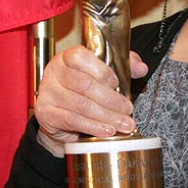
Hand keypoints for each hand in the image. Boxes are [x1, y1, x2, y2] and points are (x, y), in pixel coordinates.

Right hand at [34, 47, 148, 156]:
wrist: (63, 118)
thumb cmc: (84, 91)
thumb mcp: (105, 75)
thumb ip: (124, 66)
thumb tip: (141, 68)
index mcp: (66, 57)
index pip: (80, 57)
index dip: (101, 70)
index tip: (117, 83)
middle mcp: (54, 72)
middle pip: (84, 84)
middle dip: (111, 99)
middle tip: (128, 110)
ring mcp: (48, 93)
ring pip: (81, 104)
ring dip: (106, 116)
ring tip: (123, 123)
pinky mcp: (46, 113)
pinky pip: (72, 120)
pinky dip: (93, 126)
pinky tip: (107, 130)